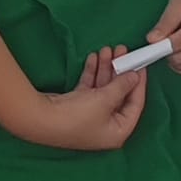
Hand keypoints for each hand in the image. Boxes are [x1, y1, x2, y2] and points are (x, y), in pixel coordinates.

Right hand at [13, 51, 148, 151]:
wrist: (40, 119)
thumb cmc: (77, 116)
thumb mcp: (105, 99)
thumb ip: (122, 86)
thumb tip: (134, 76)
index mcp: (118, 131)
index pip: (135, 105)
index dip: (139, 83)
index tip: (140, 65)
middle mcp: (106, 126)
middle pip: (119, 94)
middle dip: (119, 71)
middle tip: (122, 50)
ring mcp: (91, 116)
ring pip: (103, 89)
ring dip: (105, 69)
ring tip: (107, 49)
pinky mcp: (77, 107)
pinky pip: (90, 88)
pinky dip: (92, 74)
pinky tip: (93, 58)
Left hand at [148, 0, 180, 76]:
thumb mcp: (177, 1)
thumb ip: (165, 23)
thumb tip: (152, 41)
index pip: (177, 46)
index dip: (159, 47)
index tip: (149, 44)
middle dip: (167, 51)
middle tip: (164, 35)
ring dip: (175, 57)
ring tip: (175, 37)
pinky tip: (180, 47)